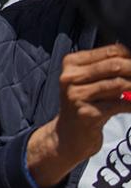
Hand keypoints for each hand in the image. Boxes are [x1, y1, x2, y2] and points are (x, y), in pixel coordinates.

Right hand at [26, 44, 130, 187]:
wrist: (67, 136)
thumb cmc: (84, 106)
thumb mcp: (90, 83)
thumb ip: (109, 71)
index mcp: (71, 63)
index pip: (110, 51)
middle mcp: (70, 77)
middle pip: (114, 65)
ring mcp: (77, 95)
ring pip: (118, 84)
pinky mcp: (87, 113)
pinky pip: (120, 105)